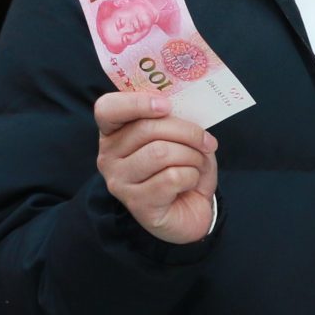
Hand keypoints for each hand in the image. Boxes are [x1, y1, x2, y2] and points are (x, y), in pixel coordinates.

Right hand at [93, 92, 217, 244]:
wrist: (190, 211)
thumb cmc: (182, 167)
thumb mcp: (179, 137)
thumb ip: (175, 120)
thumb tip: (185, 109)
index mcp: (114, 132)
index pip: (107, 108)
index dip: (136, 103)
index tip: (167, 106)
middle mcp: (108, 156)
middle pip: (146, 129)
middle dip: (187, 132)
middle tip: (206, 142)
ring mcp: (119, 182)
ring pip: (161, 153)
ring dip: (191, 156)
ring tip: (198, 164)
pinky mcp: (137, 203)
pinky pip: (171, 177)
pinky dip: (192, 176)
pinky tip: (190, 183)